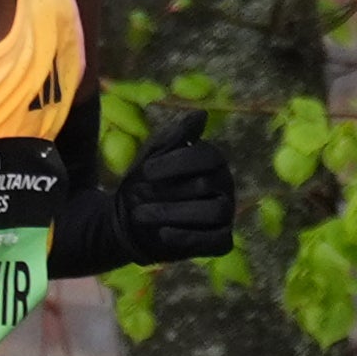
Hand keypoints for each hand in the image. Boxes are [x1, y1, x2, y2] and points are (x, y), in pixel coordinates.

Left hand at [112, 105, 235, 262]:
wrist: (131, 219)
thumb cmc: (147, 182)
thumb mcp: (154, 153)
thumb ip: (176, 135)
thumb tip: (202, 114)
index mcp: (213, 162)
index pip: (208, 156)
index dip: (177, 163)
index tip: (147, 171)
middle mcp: (225, 186)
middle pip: (208, 185)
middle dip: (169, 191)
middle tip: (139, 195)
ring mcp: (226, 214)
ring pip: (215, 211)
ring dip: (174, 213)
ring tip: (141, 215)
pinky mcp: (221, 240)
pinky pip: (216, 241)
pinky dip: (188, 237)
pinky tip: (162, 233)